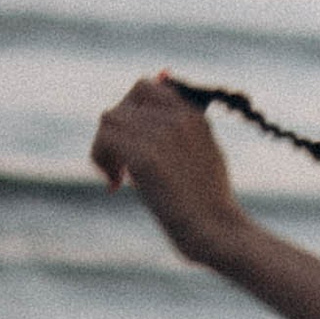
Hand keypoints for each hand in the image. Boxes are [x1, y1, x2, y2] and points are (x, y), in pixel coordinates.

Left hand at [90, 75, 244, 264]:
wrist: (218, 230)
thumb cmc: (211, 204)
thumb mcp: (205, 154)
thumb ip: (182, 130)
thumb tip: (154, 105)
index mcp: (193, 116)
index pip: (147, 88)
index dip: (130, 111)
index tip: (133, 141)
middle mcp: (178, 119)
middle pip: (123, 104)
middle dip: (115, 132)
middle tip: (121, 163)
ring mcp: (163, 136)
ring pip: (109, 119)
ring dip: (104, 147)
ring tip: (118, 176)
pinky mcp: (146, 158)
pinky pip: (105, 140)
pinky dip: (102, 161)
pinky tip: (115, 185)